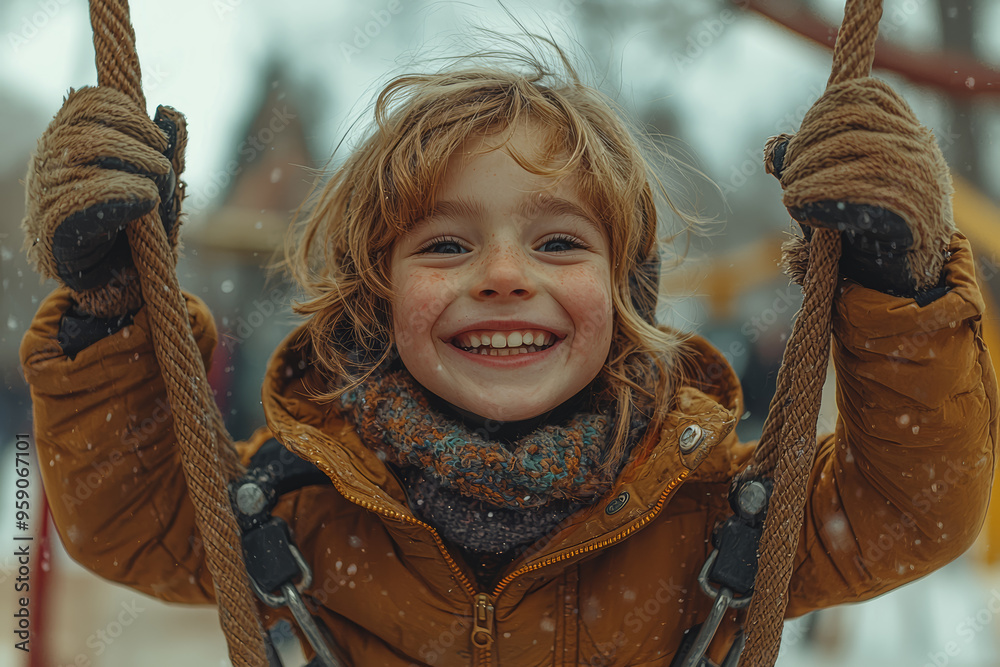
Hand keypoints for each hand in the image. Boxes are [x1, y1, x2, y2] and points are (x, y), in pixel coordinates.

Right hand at [23, 86, 187, 316]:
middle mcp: (51, 157)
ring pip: (93, 149)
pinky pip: (92, 191)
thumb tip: (172, 113)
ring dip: (139, 166)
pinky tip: (146, 202)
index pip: (93, 101)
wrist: (111, 279)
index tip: (157, 141)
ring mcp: (47, 187)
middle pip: (96, 124)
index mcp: (69, 138)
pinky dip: (128, 192)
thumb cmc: (134, 224)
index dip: (131, 115)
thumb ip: (162, 148)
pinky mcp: (53, 220)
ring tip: (156, 189)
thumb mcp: (153, 180)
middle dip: (142, 145)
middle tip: (162, 171)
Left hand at [766, 77, 954, 300]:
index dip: (825, 108)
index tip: (804, 134)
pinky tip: (797, 205)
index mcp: (910, 134)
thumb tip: (774, 149)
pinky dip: (813, 193)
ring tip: (791, 190)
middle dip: (808, 140)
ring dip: (805, 167)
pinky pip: (850, 186)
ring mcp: (915, 175)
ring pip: (848, 146)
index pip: (866, 93)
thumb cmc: (866, 234)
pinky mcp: (906, 207)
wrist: (904, 284)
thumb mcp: (845, 187)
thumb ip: (818, 161)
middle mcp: (917, 147)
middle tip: (789, 171)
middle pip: (850, 116)